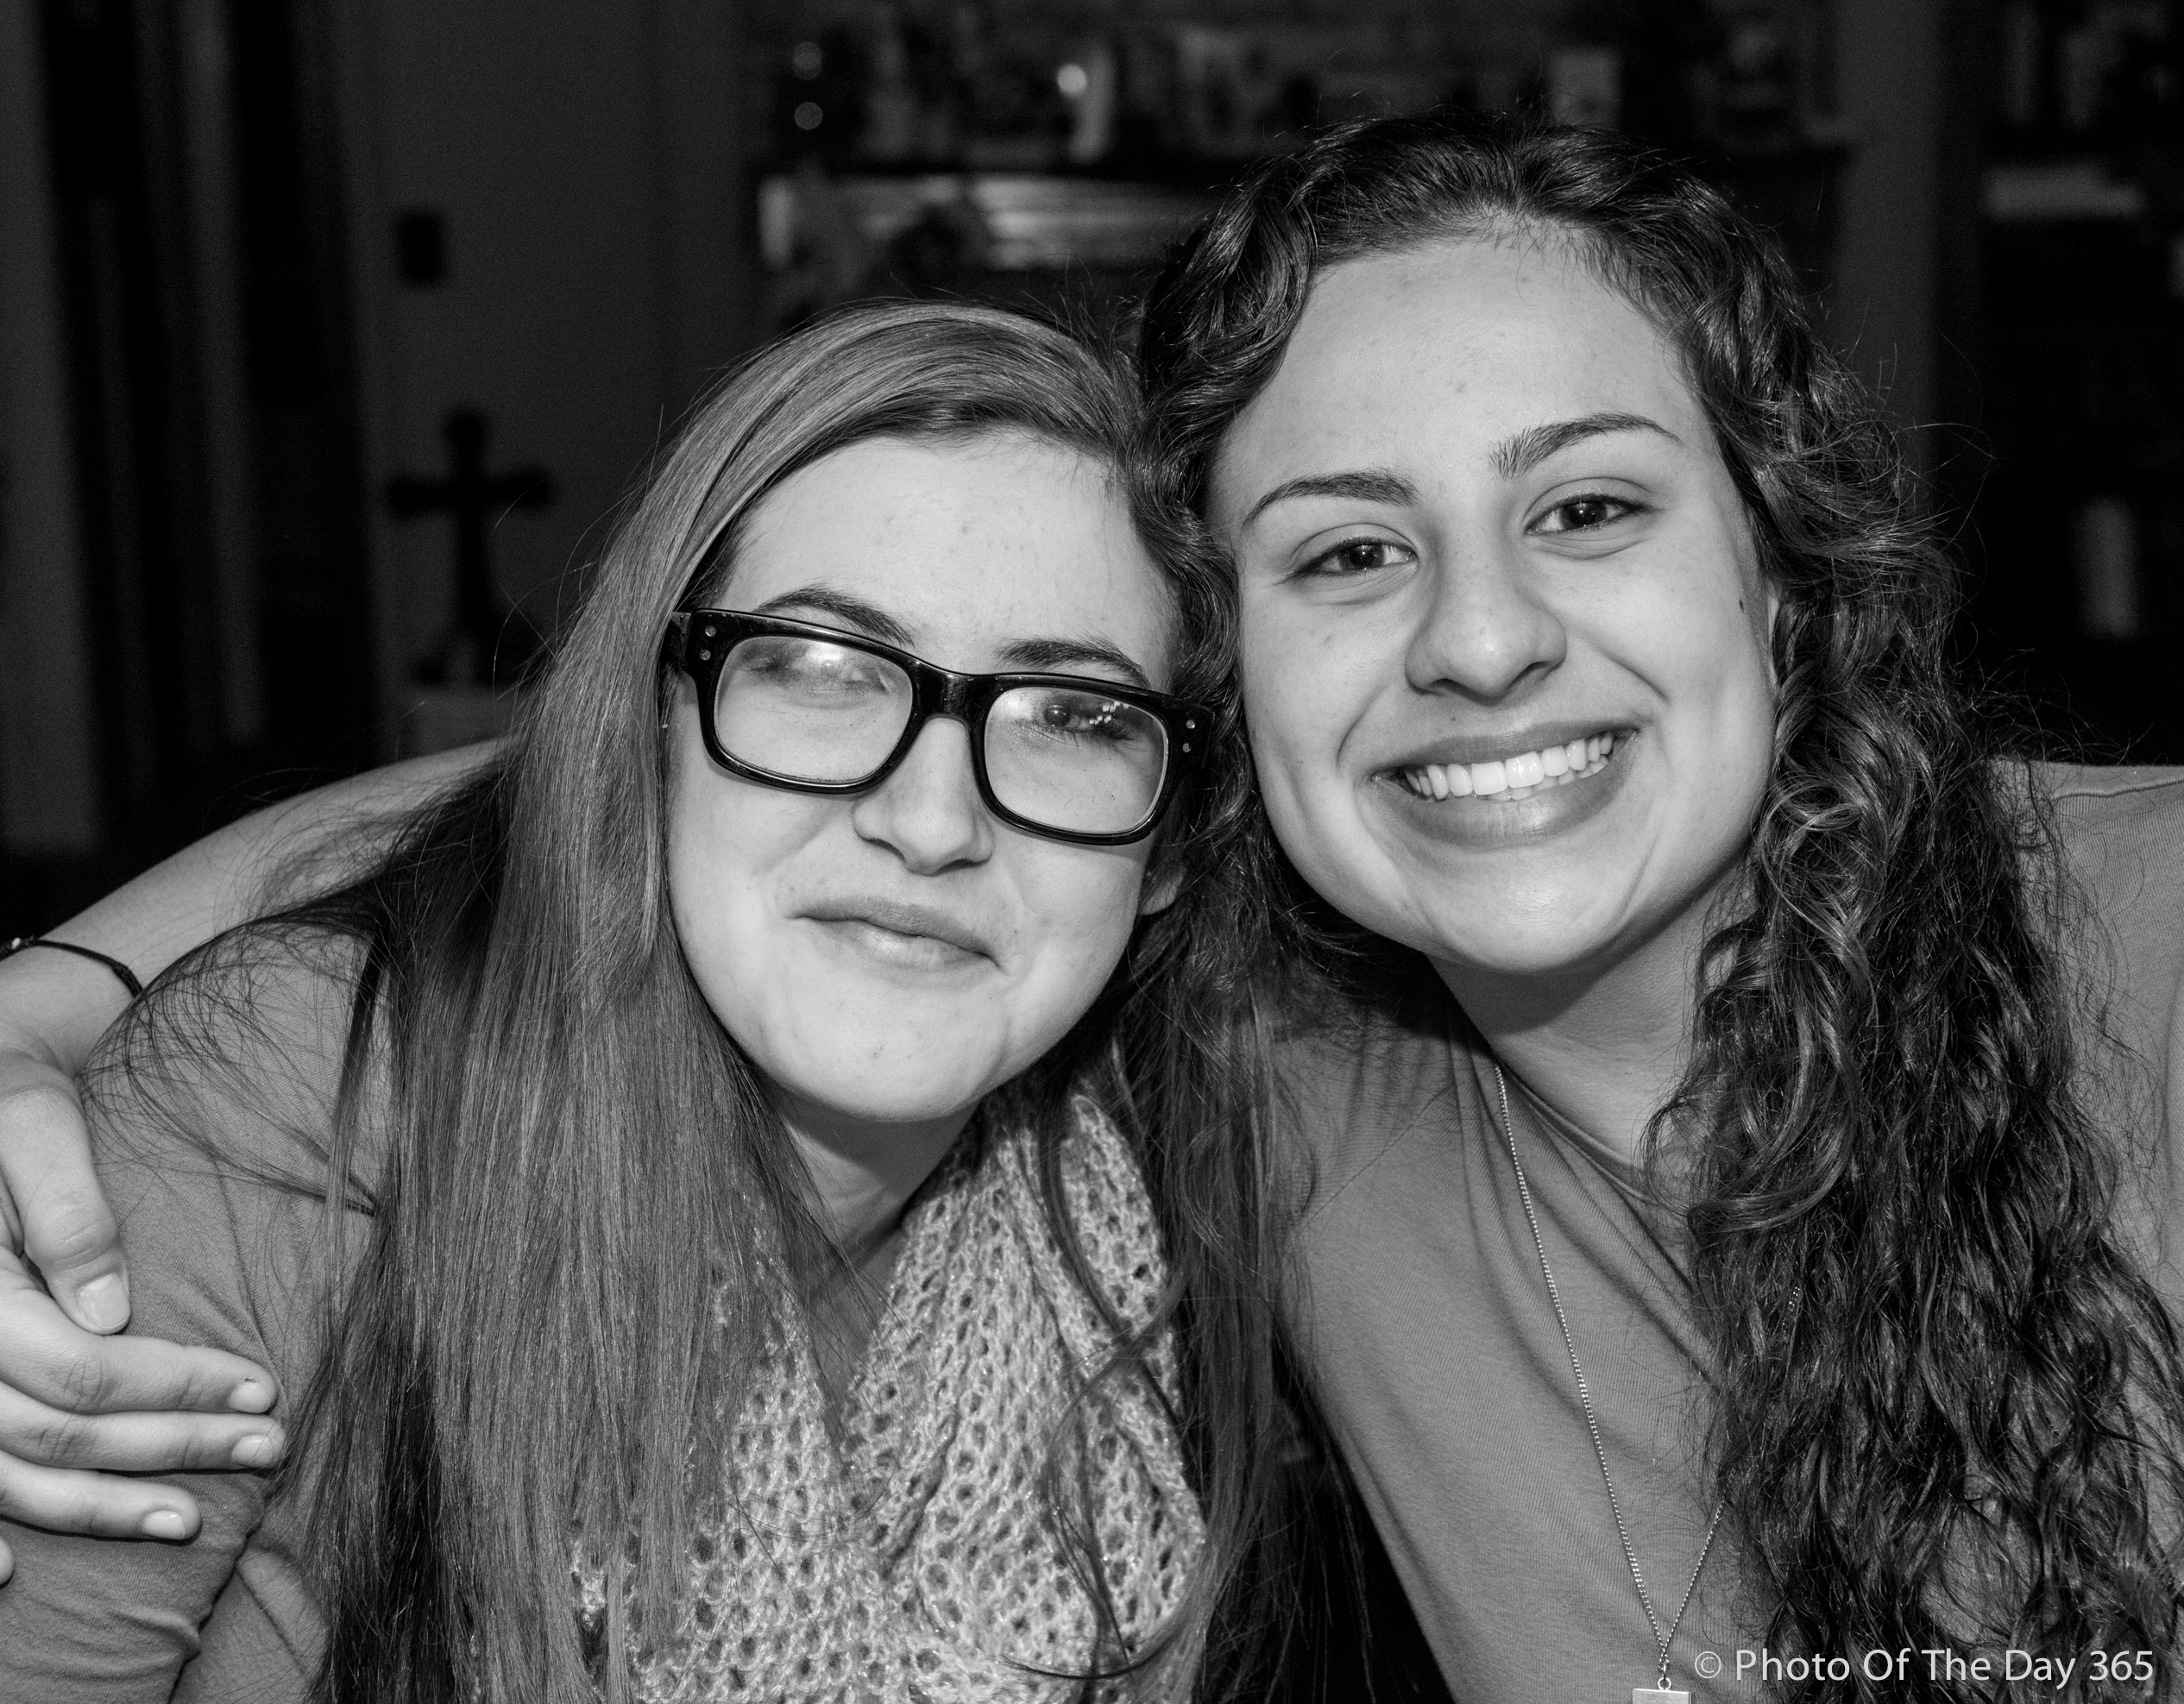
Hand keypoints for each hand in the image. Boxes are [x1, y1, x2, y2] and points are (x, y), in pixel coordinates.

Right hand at [0, 1047, 282, 1582]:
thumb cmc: (10, 1101)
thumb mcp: (36, 1126)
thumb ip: (68, 1210)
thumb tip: (110, 1310)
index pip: (80, 1370)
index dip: (174, 1388)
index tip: (262, 1386)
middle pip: (54, 1432)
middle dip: (166, 1450)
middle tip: (266, 1449)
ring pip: (7, 1475)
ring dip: (98, 1509)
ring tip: (190, 1523)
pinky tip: (10, 1577)